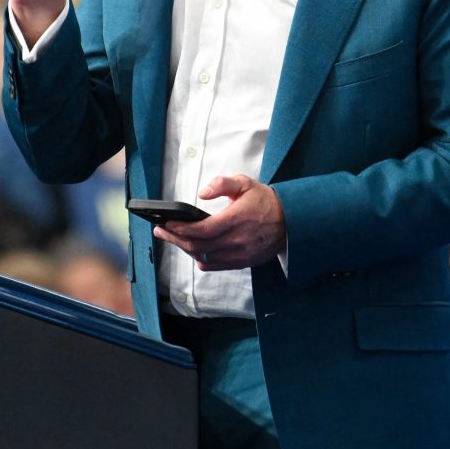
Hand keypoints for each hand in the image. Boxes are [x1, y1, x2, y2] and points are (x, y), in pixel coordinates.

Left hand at [153, 175, 285, 271]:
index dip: (180, 229)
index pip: (201, 230)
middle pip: (197, 245)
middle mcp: (236, 240)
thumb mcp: (245, 183)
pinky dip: (199, 257)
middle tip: (160, 231)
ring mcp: (238, 254)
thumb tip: (202, 193)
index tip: (166, 223)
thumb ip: (222, 184)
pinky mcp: (240, 262)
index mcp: (236, 219)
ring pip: (203, 257)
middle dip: (175, 239)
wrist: (289, 222)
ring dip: (185, 249)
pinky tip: (192, 248)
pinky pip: (213, 265)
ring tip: (174, 238)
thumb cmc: (264, 201)